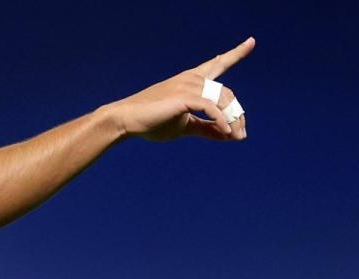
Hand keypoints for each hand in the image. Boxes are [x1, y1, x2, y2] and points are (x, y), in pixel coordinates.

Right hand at [104, 37, 254, 141]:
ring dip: (233, 120)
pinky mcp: (184, 97)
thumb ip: (207, 128)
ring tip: (237, 136)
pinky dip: (221, 121)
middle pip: (227, 93)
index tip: (252, 42)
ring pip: (223, 101)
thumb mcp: (185, 126)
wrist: (127, 121)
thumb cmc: (152, 122)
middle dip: (237, 114)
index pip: (217, 64)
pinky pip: (212, 108)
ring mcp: (188, 86)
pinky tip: (227, 133)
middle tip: (241, 134)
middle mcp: (192, 79)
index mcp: (192, 81)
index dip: (236, 53)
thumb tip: (229, 135)